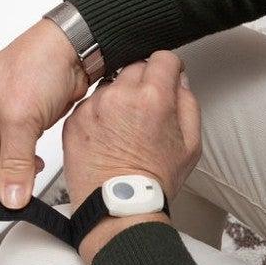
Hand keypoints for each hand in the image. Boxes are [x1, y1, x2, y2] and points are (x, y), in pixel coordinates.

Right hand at [0, 20, 88, 206]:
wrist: (72, 54)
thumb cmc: (36, 63)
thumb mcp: (21, 119)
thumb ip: (15, 164)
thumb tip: (11, 197)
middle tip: (12, 186)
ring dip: (9, 174)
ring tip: (28, 174)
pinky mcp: (16, 128)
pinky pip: (11, 158)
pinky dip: (22, 167)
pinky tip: (35, 167)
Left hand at [62, 51, 200, 262]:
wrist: (119, 206)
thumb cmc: (153, 181)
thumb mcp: (190, 144)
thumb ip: (188, 104)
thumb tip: (179, 83)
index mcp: (153, 98)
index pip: (163, 58)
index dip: (169, 68)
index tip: (168, 77)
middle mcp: (120, 96)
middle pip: (135, 66)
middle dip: (144, 83)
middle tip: (146, 110)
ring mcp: (94, 107)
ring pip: (111, 85)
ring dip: (119, 97)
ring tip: (125, 128)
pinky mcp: (74, 120)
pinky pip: (91, 104)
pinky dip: (99, 114)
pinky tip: (107, 136)